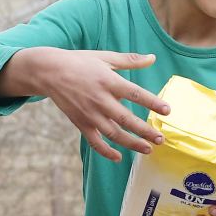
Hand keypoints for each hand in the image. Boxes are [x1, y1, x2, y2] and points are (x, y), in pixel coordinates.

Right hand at [0, 46, 169, 161]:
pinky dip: (106, 152)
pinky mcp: (80, 123)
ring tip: (148, 149)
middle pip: (126, 119)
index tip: (167, 111)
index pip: (136, 94)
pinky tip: (118, 158)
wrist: (48, 71)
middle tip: (161, 139)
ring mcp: (89, 113)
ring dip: (132, 144)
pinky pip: (94, 142)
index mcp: (109, 81)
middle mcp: (100, 100)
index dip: (152, 102)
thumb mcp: (105, 57)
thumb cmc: (80, 62)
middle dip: (145, 131)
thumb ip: (130, 60)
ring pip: (113, 134)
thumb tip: (153, 58)